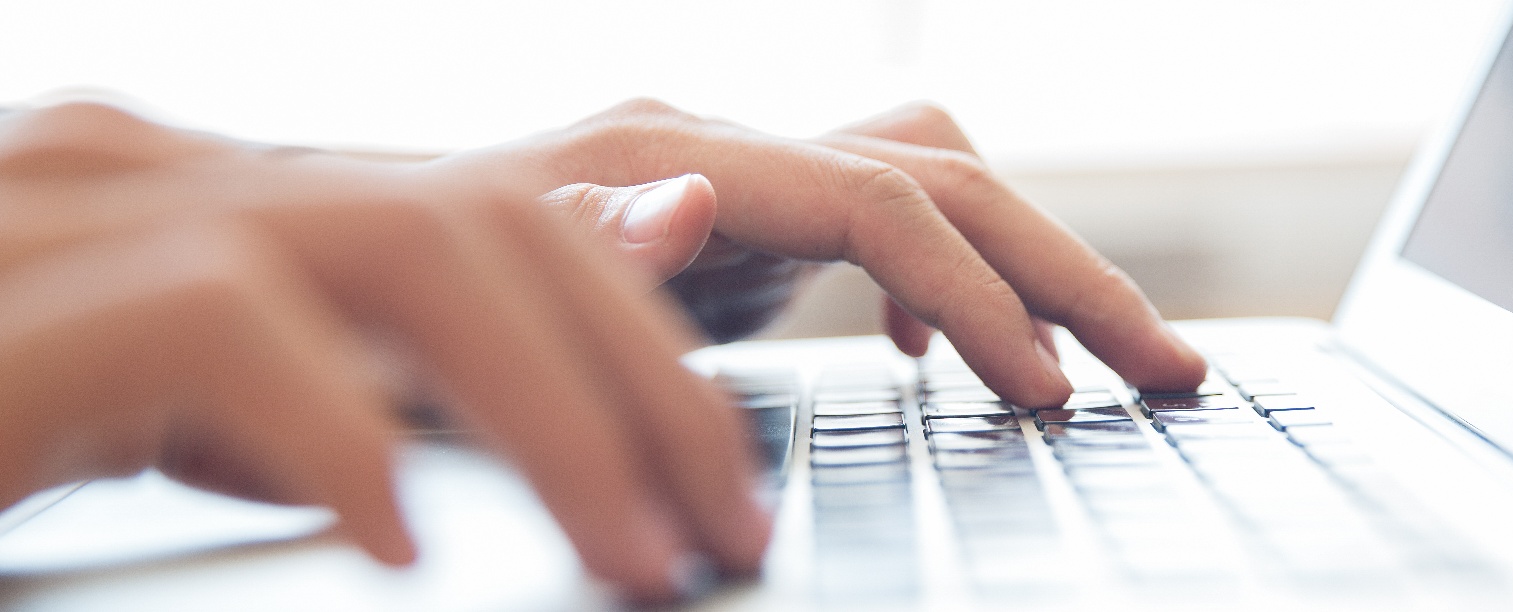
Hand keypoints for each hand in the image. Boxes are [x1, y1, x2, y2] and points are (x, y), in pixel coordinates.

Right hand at [0, 103, 765, 601]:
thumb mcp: (199, 407)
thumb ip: (372, 363)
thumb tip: (585, 327)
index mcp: (218, 190)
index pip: (501, 219)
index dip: (640, 341)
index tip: (719, 478)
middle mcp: (163, 167)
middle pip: (496, 223)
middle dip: (649, 382)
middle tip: (726, 525)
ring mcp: (81, 213)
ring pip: (414, 247)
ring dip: (557, 413)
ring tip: (627, 552)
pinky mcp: (15, 303)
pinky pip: (228, 319)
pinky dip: (342, 429)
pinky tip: (397, 543)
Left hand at [443, 100, 1209, 406]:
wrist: (337, 276)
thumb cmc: (391, 316)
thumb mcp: (465, 315)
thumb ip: (585, 256)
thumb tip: (693, 198)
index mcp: (667, 158)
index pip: (884, 202)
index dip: (983, 298)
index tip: (1051, 397)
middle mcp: (718, 143)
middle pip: (945, 175)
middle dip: (1067, 273)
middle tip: (1169, 370)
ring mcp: (737, 173)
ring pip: (937, 183)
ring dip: (1034, 267)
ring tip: (1111, 359)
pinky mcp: (742, 218)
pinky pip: (890, 220)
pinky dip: (951, 280)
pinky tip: (946, 358)